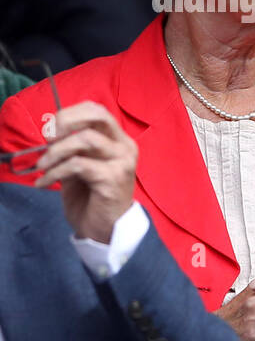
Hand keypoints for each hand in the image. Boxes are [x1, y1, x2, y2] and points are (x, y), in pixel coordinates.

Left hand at [33, 102, 137, 242]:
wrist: (105, 229)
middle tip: (48, 139)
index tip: (51, 130)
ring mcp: (122, 162)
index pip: (97, 111)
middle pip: (98, 116)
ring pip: (85, 139)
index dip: (70, 113)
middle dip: (66, 121)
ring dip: (56, 152)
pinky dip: (55, 172)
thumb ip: (72, 148)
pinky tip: (45, 182)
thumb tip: (50, 135)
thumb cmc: (93, 197)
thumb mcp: (79, 166)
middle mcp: (125, 147)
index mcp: (119, 141)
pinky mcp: (113, 179)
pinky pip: (77, 165)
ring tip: (42, 167)